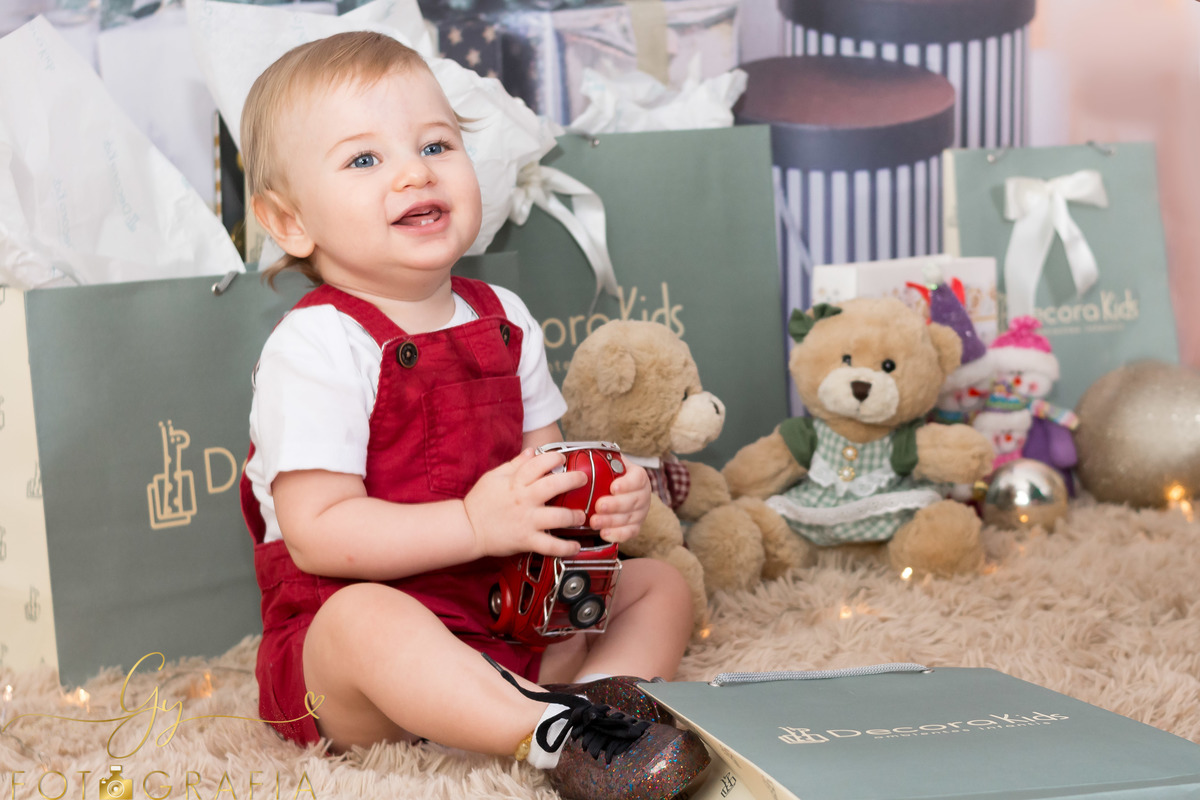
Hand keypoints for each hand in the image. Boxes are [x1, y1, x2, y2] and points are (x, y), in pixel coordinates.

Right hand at [463, 449, 587, 558]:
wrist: (467, 529)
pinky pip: (550, 545)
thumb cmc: (480, 502)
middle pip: (554, 486)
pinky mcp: (526, 540)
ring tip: (581, 516)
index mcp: (515, 482)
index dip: (554, 458)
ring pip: (557, 517)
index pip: (538, 463)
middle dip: (573, 480)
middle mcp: (524, 499)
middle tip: (583, 479)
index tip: (562, 459)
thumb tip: (532, 451)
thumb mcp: (494, 477)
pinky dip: (565, 548)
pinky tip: (575, 546)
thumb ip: (515, 464)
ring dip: (574, 516)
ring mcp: (526, 521)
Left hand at [589, 460, 650, 543]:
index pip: (637, 479)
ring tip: (595, 521)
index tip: (613, 487)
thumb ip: (600, 463)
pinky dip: (617, 534)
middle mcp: (642, 494)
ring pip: (629, 518)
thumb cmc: (609, 476)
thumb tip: (580, 461)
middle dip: (615, 505)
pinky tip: (604, 533)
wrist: (617, 491)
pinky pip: (629, 532)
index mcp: (638, 476)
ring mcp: (640, 512)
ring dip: (611, 521)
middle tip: (599, 506)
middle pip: (633, 500)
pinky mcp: (635, 526)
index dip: (627, 484)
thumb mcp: (608, 465)